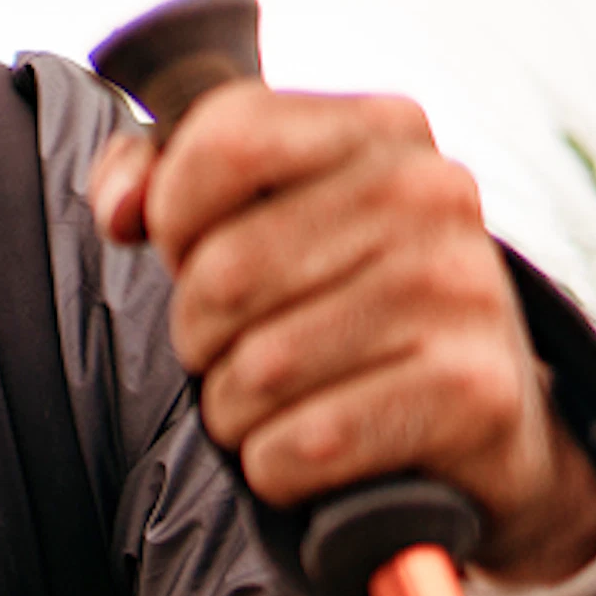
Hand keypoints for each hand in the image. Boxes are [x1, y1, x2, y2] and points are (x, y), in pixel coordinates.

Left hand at [86, 85, 595, 583]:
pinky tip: (312, 447)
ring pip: (255, 370)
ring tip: (279, 398)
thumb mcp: (263, 207)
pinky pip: (299, 446)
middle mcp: (433, 195)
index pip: (226, 140)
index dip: (174, 212)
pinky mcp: (473, 393)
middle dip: (198, 330)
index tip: (190, 247)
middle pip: (223, 272)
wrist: (474, 412)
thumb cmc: (338, 295)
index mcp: (382, 128)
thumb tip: (120, 209)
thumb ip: (164, 174)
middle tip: (237, 344)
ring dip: (235, 407)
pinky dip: (277, 466)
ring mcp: (463, 291)